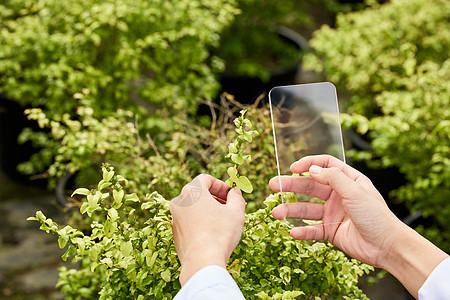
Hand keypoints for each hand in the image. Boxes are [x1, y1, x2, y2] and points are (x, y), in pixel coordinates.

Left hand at [170, 174, 245, 285]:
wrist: (202, 263)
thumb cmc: (220, 233)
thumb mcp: (236, 212)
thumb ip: (236, 197)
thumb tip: (235, 192)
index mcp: (191, 191)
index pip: (206, 179)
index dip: (221, 185)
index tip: (231, 195)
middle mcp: (179, 202)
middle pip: (198, 193)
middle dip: (215, 197)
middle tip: (229, 207)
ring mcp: (175, 218)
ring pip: (193, 208)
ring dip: (208, 210)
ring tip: (223, 221)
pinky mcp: (175, 233)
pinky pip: (189, 221)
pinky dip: (200, 222)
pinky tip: (213, 233)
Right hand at [269, 155, 402, 267]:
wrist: (387, 246)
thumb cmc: (376, 216)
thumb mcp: (354, 191)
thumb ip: (332, 178)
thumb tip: (311, 169)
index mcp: (348, 180)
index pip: (324, 166)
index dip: (308, 164)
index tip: (293, 168)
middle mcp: (338, 195)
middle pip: (310, 186)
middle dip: (291, 186)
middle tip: (273, 185)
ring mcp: (333, 213)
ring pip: (306, 209)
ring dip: (290, 210)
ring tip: (276, 213)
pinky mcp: (331, 231)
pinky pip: (312, 229)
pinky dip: (302, 231)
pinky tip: (293, 232)